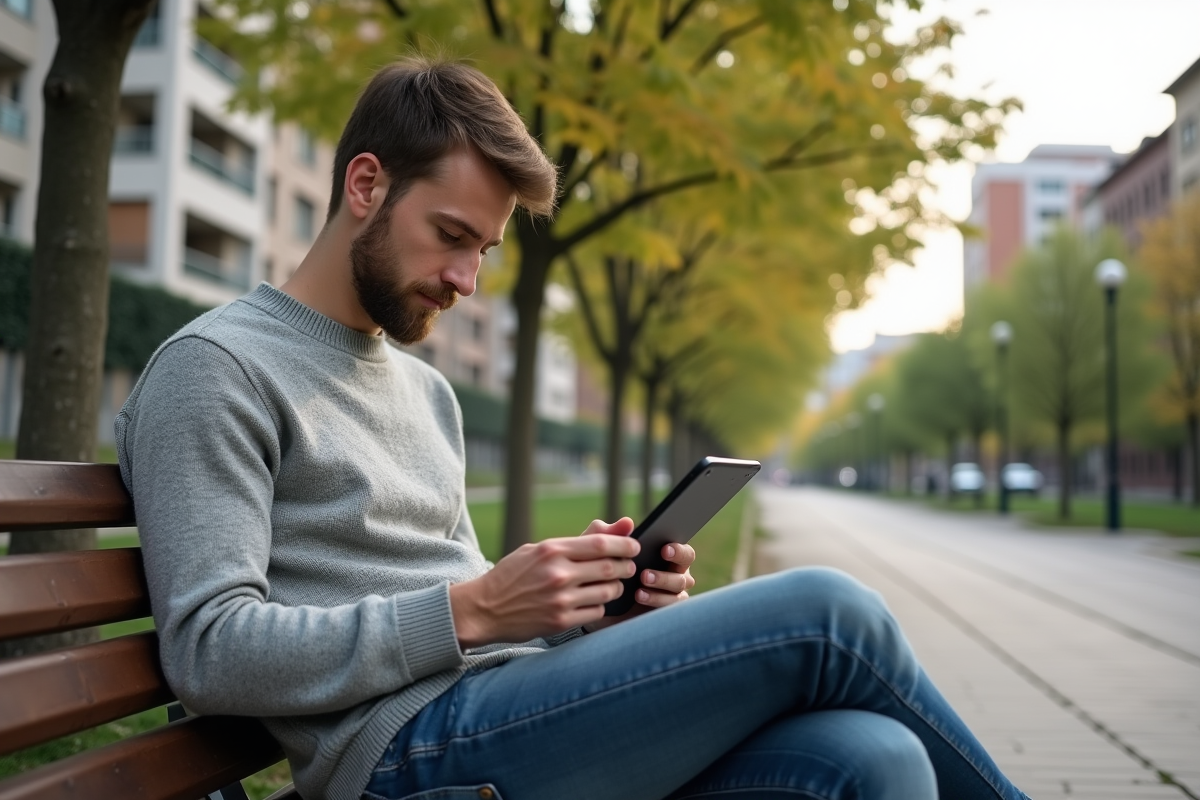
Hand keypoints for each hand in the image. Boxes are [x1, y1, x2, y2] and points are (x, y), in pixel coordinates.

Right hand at [449, 525, 639, 647]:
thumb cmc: (513, 575)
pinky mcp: (560, 621)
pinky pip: (596, 612)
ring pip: (608, 591)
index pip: (601, 544)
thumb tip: (622, 525)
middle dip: (627, 566)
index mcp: (552, 550)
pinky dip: (600, 606)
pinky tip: (592, 601)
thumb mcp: (539, 550)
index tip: (634, 547)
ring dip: (616, 587)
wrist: (483, 609)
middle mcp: (558, 574)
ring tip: (611, 584)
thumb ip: (580, 540)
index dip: (625, 545)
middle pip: (610, 567)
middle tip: (629, 567)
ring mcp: (560, 599)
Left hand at [583, 537, 696, 632]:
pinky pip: (670, 607)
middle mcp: (675, 574)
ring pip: (678, 589)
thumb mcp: (601, 549)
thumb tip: (627, 522)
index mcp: (667, 555)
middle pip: (685, 574)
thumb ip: (611, 534)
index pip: (684, 551)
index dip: (678, 550)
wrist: (596, 598)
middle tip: (645, 574)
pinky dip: (656, 601)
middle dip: (666, 573)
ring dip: (660, 586)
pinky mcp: (663, 610)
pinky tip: (640, 597)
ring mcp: (671, 593)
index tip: (664, 550)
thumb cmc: (603, 566)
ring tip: (640, 587)